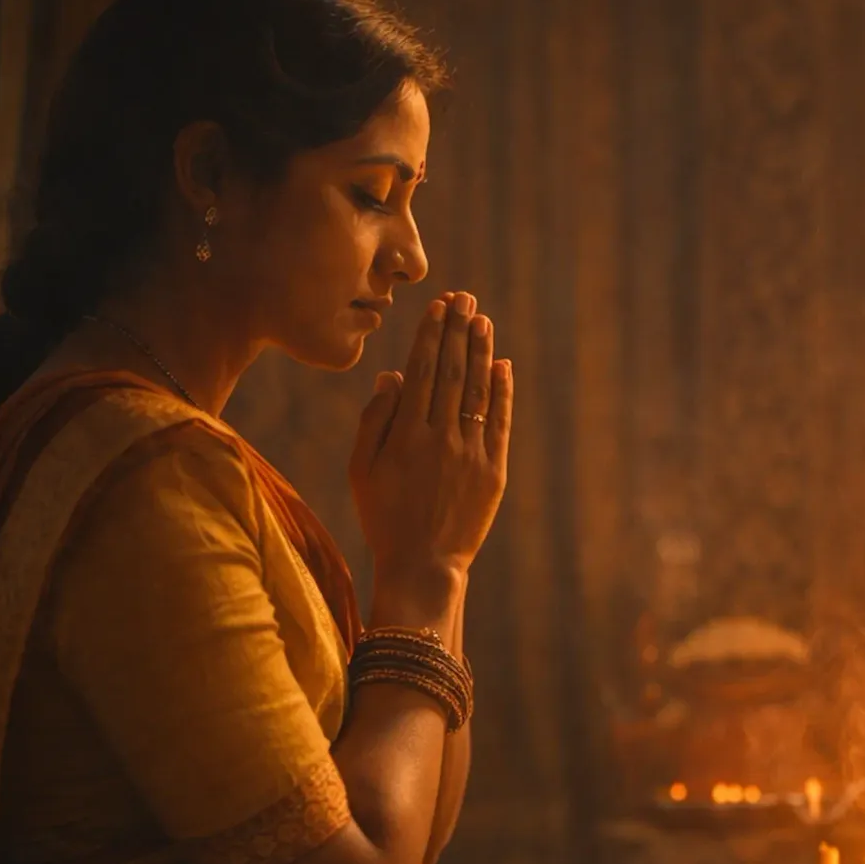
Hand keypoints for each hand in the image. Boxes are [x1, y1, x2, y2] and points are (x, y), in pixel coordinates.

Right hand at [351, 292, 513, 589]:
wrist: (423, 565)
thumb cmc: (384, 516)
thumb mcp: (361, 470)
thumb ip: (374, 420)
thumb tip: (394, 374)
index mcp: (405, 435)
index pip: (422, 371)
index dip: (431, 335)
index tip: (439, 307)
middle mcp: (440, 438)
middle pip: (452, 372)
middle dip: (459, 331)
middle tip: (465, 299)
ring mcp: (471, 454)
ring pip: (478, 392)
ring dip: (482, 352)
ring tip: (483, 321)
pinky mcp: (494, 471)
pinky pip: (500, 422)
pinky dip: (502, 392)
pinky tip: (503, 365)